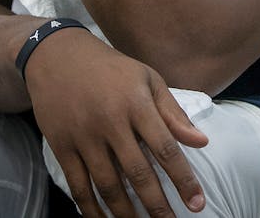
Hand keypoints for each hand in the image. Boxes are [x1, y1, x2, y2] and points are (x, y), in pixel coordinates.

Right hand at [24, 28, 209, 216]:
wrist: (57, 56)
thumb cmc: (112, 69)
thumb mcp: (148, 79)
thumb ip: (174, 113)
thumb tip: (202, 142)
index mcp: (137, 104)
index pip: (166, 148)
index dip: (183, 179)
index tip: (197, 203)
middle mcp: (110, 122)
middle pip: (137, 174)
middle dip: (157, 205)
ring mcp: (83, 136)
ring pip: (107, 185)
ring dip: (125, 213)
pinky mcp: (61, 146)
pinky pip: (78, 185)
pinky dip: (91, 208)